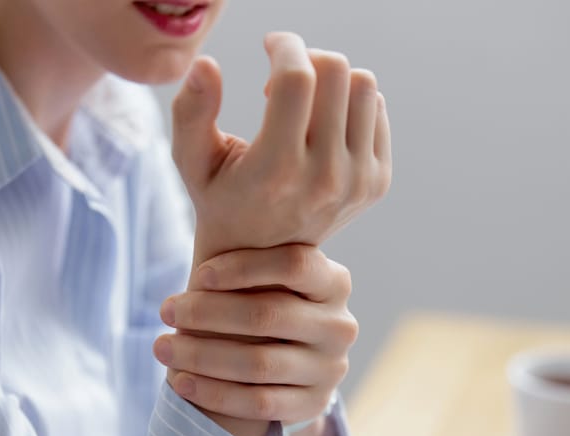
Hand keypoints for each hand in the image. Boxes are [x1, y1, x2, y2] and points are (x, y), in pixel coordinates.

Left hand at [154, 245, 356, 425]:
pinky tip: (181, 381)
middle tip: (167, 310)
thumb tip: (203, 205)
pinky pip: (259, 403)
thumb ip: (246, 252)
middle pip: (269, 315)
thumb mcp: (264, 276)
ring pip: (259, 364)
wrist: (287, 366)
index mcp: (334, 282)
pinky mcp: (313, 405)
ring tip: (161, 346)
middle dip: (207, 313)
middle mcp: (340, 325)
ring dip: (201, 355)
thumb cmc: (263, 302)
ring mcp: (330, 369)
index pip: (295, 264)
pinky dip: (213, 392)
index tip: (199, 274)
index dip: (243, 268)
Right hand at [171, 32, 391, 264]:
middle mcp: (325, 177)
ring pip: (363, 86)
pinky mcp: (377, 182)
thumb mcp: (192, 160)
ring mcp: (358, 182)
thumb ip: (191, 111)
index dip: (284, 46)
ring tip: (303, 99)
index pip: (296, 79)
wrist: (263, 258)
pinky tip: (322, 122)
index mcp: (278, 170)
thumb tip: (206, 64)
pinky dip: (350, 102)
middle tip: (282, 76)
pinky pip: (377, 109)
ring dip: (330, 78)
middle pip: (336, 71)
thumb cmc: (221, 198)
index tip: (271, 43)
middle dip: (306, 57)